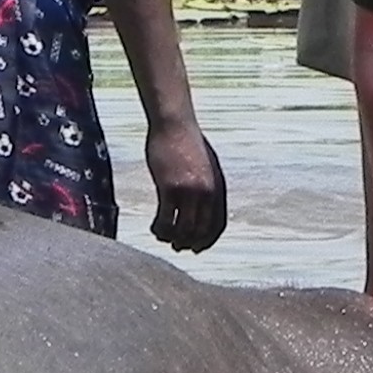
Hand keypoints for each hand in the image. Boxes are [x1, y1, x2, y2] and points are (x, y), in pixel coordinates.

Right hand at [145, 124, 228, 253]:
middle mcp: (206, 193)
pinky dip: (160, 228)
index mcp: (218, 188)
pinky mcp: (170, 188)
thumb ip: (206, 186)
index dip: (207, 241)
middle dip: (188, 243)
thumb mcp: (206, 165)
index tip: (197, 248)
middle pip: (200, 231)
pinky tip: (154, 228)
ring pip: (183, 229)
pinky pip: (166, 219)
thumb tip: (200, 207)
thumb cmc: (187, 141)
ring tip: (162, 236)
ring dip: (172, 238)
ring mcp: (189, 191)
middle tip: (176, 247)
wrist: (174, 124)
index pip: (217, 225)